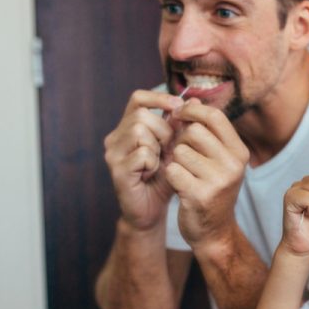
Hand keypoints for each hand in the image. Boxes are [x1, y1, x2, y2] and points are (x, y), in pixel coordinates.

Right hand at [104, 90, 183, 230]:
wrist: (152, 210)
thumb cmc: (164, 178)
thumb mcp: (176, 148)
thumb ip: (181, 126)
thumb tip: (195, 100)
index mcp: (127, 128)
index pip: (138, 98)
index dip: (159, 98)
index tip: (178, 107)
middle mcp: (115, 137)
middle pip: (141, 115)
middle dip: (163, 130)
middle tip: (169, 149)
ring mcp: (113, 154)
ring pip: (139, 131)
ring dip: (158, 146)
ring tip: (159, 162)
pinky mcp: (116, 170)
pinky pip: (141, 153)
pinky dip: (153, 162)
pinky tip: (152, 173)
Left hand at [164, 99, 249, 246]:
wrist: (214, 231)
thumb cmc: (211, 188)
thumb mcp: (217, 158)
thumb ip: (206, 130)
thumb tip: (190, 98)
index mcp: (240, 152)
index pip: (214, 116)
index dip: (192, 111)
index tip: (179, 115)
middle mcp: (234, 164)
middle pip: (194, 132)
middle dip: (181, 140)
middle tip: (181, 155)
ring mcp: (218, 181)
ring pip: (180, 151)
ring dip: (174, 160)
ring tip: (183, 173)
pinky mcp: (200, 195)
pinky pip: (172, 170)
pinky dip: (170, 176)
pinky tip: (179, 185)